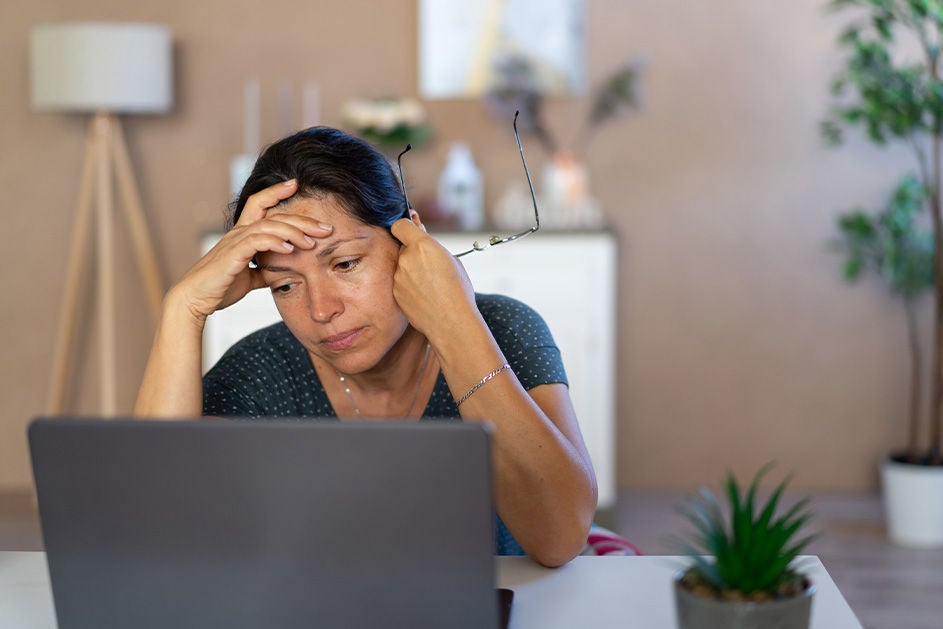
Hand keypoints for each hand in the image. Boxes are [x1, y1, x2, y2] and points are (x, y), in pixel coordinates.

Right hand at [172, 180, 332, 320]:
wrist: (195, 300)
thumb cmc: (219, 288)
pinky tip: (290, 249)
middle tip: (326, 227)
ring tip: (313, 242)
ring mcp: (235, 242)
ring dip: (294, 232)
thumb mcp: (249, 278)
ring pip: (269, 226)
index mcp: (242, 234)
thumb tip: (280, 273)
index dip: (276, 191)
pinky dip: (275, 243)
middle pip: (274, 215)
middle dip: (302, 219)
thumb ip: (264, 271)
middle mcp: (239, 233)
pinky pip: (257, 242)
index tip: (296, 184)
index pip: (260, 204)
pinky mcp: (232, 255)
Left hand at [390, 217, 478, 339]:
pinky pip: (400, 282)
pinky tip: (424, 295)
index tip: (412, 231)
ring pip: (401, 266)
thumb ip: (432, 248)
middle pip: (403, 246)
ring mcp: (398, 277)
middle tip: (430, 264)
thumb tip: (421, 240)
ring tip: (430, 284)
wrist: (452, 322)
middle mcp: (406, 258)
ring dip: (411, 270)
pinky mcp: (395, 293)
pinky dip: (409, 285)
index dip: (406, 227)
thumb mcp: (452, 260)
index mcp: (422, 245)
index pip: (400, 225)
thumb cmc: (458, 290)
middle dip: (413, 251)